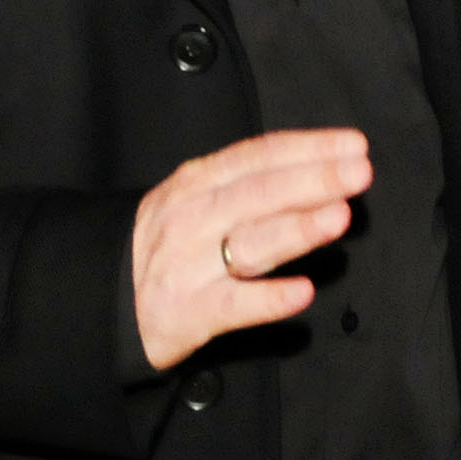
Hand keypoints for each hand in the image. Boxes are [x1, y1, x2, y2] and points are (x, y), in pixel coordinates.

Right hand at [131, 129, 373, 370]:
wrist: (101, 300)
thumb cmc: (166, 246)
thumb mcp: (193, 198)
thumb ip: (246, 182)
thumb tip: (318, 165)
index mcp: (196, 182)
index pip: (258, 156)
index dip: (308, 147)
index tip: (353, 144)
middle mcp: (192, 218)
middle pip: (258, 193)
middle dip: (314, 179)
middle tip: (359, 173)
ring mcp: (188, 267)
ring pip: (249, 243)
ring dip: (296, 229)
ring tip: (339, 217)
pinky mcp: (186, 315)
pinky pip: (233, 306)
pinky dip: (268, 300)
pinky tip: (302, 293)